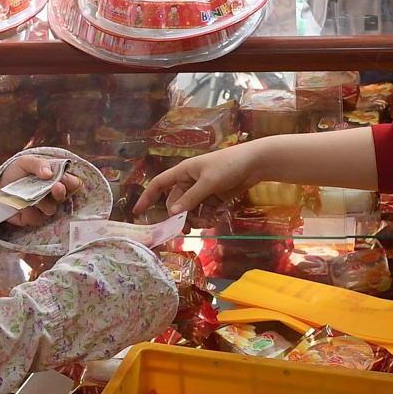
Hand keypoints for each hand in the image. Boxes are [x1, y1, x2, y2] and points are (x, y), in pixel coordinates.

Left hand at [0, 152, 85, 228]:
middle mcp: (52, 194)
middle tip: (55, 187)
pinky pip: (37, 218)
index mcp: (54, 179)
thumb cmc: (14, 173)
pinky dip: (28, 211)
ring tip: (30, 196)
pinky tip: (20, 206)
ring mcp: (44, 208)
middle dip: (60, 192)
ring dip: (42, 202)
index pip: (71, 182)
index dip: (71, 182)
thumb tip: (50, 173)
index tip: (64, 179)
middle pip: (64, 196)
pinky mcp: (34, 219)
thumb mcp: (25, 162)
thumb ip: (39, 164)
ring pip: (51, 209)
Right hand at [134, 142, 262, 215]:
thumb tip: (173, 213)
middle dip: (181, 217)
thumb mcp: (208, 182)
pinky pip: (204, 211)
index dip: (147, 197)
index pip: (159, 185)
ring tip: (208, 224)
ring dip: (196, 220)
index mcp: (183, 173)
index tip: (137, 213)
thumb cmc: (229, 166)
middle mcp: (189, 182)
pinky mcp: (214, 198)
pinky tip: (215, 220)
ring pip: (191, 210)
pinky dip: (207, 218)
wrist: (254, 164)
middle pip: (176, 203)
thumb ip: (191, 198)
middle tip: (188, 229)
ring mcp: (202, 191)